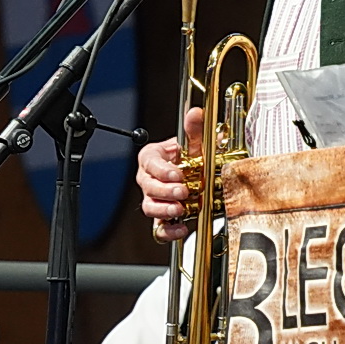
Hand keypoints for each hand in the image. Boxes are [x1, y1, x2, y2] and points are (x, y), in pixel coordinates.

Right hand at [136, 107, 202, 241]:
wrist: (193, 175)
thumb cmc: (189, 159)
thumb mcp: (194, 144)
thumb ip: (194, 130)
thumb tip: (196, 113)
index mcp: (152, 159)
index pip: (149, 163)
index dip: (162, 170)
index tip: (177, 173)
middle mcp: (149, 180)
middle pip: (148, 187)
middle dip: (166, 190)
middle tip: (182, 191)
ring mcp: (153, 199)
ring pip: (149, 206)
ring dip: (164, 209)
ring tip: (180, 209)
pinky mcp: (162, 216)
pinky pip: (159, 228)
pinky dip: (169, 230)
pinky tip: (181, 228)